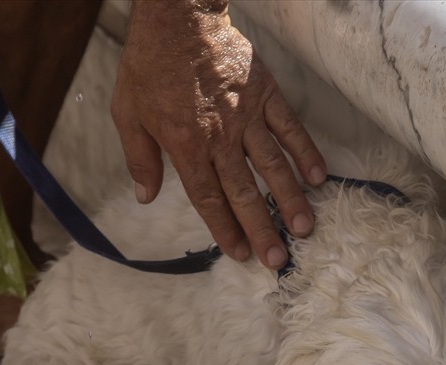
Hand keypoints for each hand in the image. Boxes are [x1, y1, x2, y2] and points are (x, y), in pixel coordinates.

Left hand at [111, 0, 325, 268]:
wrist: (179, 17)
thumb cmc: (150, 64)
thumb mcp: (127, 111)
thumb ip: (139, 157)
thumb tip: (145, 196)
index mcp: (186, 145)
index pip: (208, 197)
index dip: (224, 228)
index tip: (239, 254)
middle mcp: (221, 137)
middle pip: (244, 191)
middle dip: (262, 228)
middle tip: (278, 259)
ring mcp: (248, 116)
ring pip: (272, 166)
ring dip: (289, 199)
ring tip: (304, 227)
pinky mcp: (266, 94)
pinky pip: (290, 128)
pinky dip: (305, 152)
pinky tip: (318, 177)